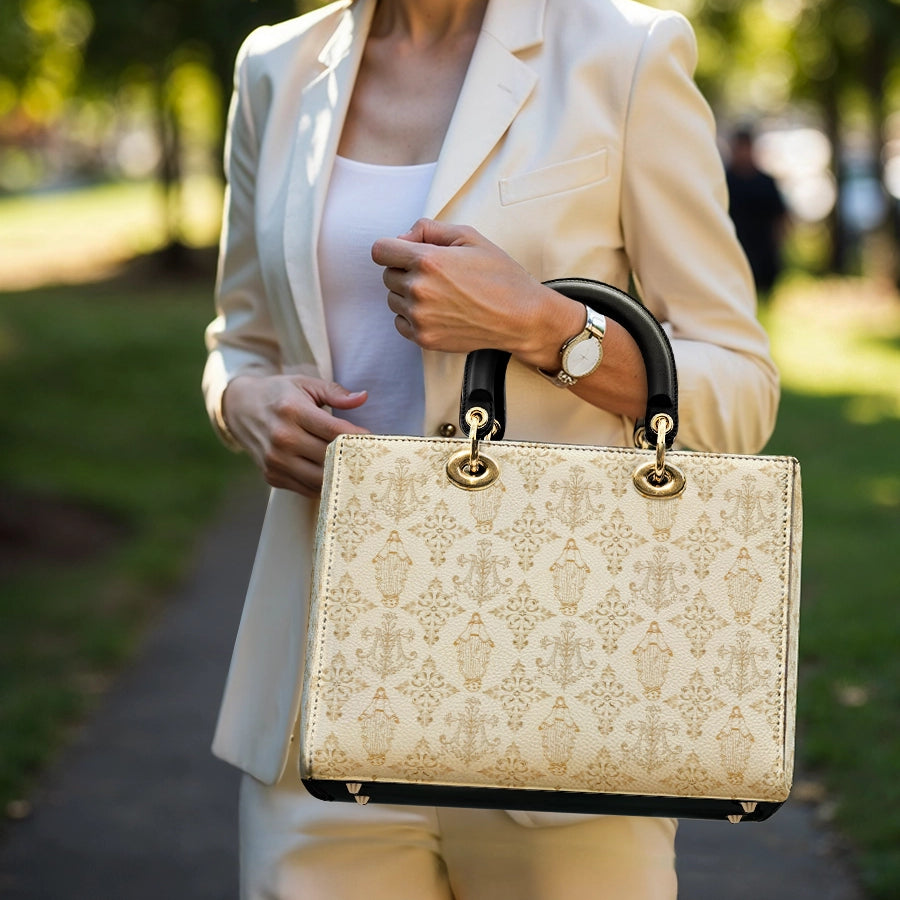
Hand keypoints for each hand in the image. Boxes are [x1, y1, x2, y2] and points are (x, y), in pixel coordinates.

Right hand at [222, 374, 368, 496]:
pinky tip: (336, 476)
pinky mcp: (272, 476)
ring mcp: (275, 461)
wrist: (240, 409)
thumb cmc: (280, 395)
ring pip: (320, 479)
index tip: (374, 440)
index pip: (334, 431)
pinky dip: (324, 485)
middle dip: (353, 458)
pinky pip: (307, 489)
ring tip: (357, 470)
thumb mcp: (305, 384)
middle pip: (329, 457)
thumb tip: (363, 397)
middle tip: (372, 458)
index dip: (357, 438)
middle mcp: (282, 438)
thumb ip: (335, 392)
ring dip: (341, 476)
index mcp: (291, 411)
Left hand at [371, 219, 580, 362]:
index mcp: (427, 261)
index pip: (380, 250)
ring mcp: (420, 317)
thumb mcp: (469, 236)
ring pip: (393, 299)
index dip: (393, 248)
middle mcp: (419, 290)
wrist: (520, 317)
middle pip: (387, 275)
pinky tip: (438, 310)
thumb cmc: (499, 276)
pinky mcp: (424, 338)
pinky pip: (400, 322)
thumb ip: (429, 229)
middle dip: (405, 270)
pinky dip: (412, 316)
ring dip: (408, 295)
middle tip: (436, 274)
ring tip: (440, 293)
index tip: (406, 253)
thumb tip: (402, 238)